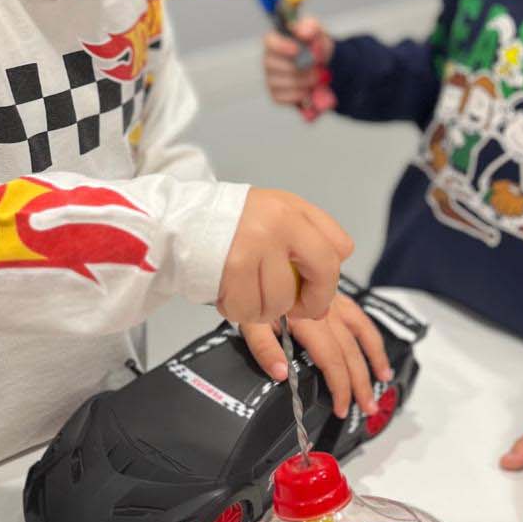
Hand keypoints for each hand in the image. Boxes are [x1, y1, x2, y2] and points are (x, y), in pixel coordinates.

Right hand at [217, 188, 352, 328]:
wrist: (184, 218)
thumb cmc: (233, 224)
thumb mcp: (276, 216)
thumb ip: (306, 250)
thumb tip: (322, 307)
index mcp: (294, 210)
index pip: (339, 249)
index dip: (330, 279)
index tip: (313, 291)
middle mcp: (280, 223)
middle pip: (322, 276)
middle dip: (310, 303)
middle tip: (291, 308)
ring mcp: (257, 244)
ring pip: (282, 301)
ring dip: (266, 310)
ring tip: (249, 295)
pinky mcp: (233, 267)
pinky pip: (249, 310)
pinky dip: (240, 312)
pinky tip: (232, 296)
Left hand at [240, 295, 393, 418]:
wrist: (261, 254)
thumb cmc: (251, 287)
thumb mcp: (248, 318)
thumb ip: (264, 348)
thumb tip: (282, 374)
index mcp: (306, 318)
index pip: (331, 359)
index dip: (339, 386)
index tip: (341, 407)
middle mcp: (325, 309)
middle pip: (349, 351)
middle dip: (361, 382)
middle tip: (367, 407)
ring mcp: (332, 300)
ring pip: (362, 331)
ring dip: (374, 358)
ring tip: (383, 379)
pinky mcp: (334, 294)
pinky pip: (359, 316)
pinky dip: (370, 334)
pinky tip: (376, 348)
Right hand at [264, 17, 333, 107]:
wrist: (324, 66)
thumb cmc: (316, 45)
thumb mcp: (317, 32)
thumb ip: (311, 27)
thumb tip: (303, 32)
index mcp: (274, 41)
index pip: (269, 43)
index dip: (282, 47)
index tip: (297, 49)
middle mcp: (268, 60)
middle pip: (275, 66)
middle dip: (300, 68)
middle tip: (317, 67)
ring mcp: (270, 79)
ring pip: (284, 83)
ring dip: (305, 82)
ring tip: (318, 76)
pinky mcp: (276, 95)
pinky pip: (287, 98)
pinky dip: (302, 95)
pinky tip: (310, 88)